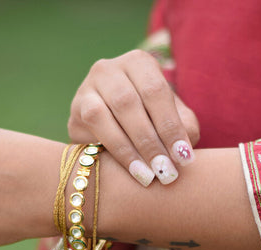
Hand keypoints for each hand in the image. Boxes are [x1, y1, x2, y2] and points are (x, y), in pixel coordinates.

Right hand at [68, 50, 199, 186]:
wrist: (118, 133)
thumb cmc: (154, 123)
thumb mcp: (174, 121)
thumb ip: (184, 128)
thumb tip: (184, 150)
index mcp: (140, 63)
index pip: (156, 91)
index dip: (170, 126)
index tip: (184, 158)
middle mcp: (110, 68)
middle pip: (128, 102)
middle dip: (150, 141)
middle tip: (165, 171)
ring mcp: (88, 86)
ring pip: (103, 114)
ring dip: (128, 149)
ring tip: (148, 176)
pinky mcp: (76, 109)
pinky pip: (90, 127)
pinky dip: (113, 150)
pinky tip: (130, 170)